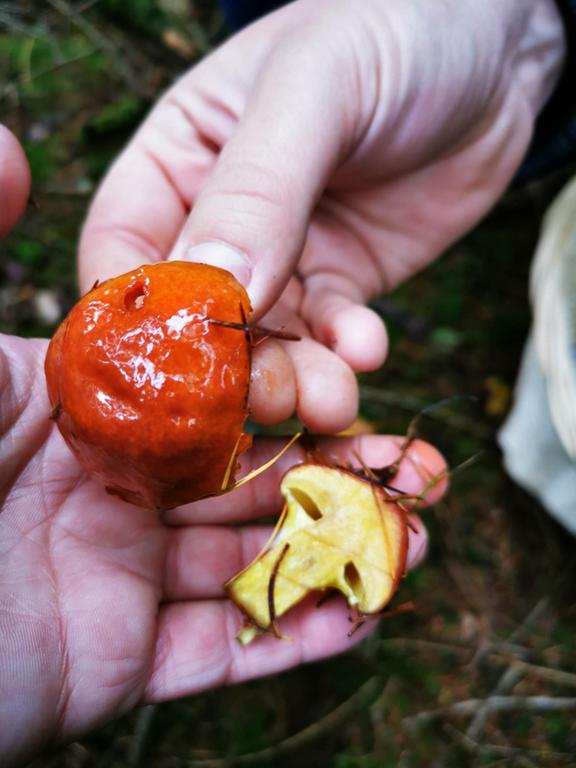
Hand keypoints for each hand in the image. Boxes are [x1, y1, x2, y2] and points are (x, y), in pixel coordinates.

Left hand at [1, 337, 444, 765]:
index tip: (362, 376)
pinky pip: (218, 648)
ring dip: (334, 554)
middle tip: (418, 468)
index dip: (289, 383)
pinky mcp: (119, 658)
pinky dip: (289, 636)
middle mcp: (114, 487)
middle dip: (340, 475)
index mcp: (88, 413)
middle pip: (248, 477)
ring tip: (416, 541)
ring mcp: (120, 574)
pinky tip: (360, 615)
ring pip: (248, 562)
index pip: (210, 390)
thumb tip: (12, 145)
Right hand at [79, 0, 563, 432]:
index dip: (142, 313)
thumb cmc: (392, 28)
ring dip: (295, 379)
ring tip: (331, 397)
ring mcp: (282, 255)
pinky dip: (346, 353)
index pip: (126, 247)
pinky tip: (367, 347)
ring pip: (266, 341)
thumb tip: (213, 289)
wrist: (495, 50)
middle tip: (269, 397)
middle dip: (231, 367)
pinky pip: (330, 335)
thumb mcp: (315, 88)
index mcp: (178, 158)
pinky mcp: (341, 281)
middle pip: (198, 316)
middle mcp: (219, 217)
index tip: (170, 364)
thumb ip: (258, 189)